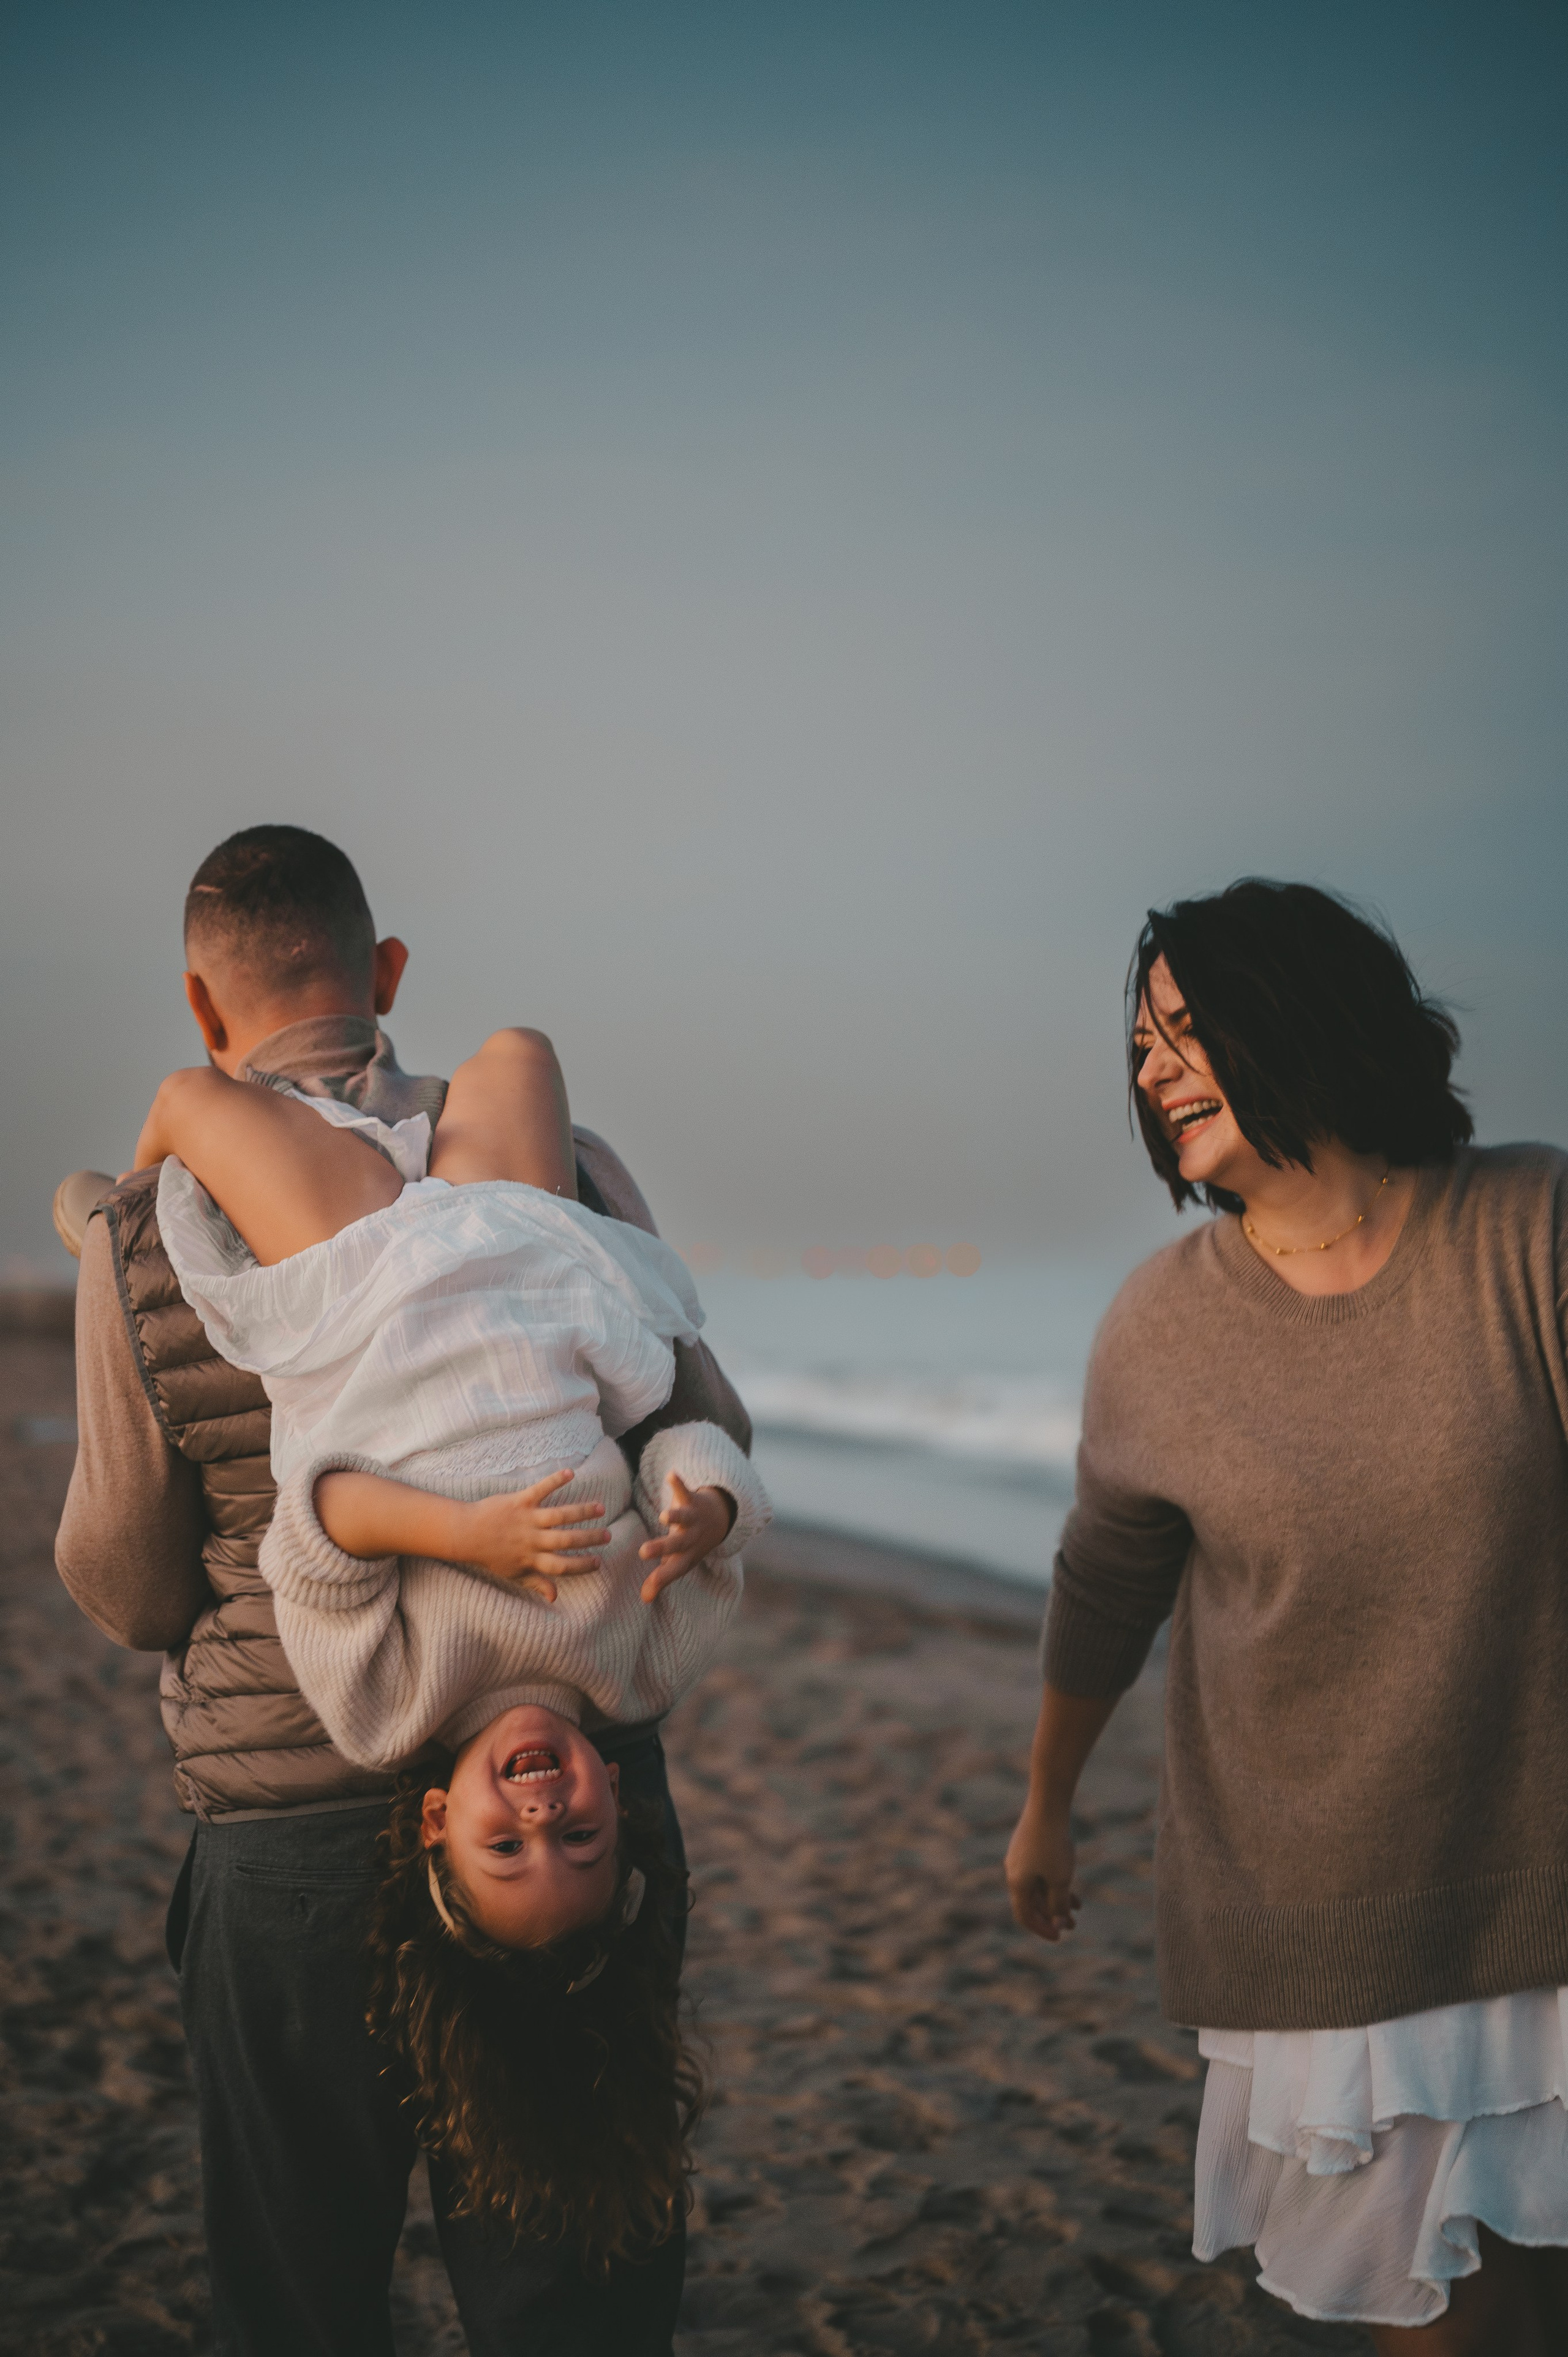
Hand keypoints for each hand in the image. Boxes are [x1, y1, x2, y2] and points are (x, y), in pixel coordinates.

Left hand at [459, 1470, 612, 1602]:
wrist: (466, 1533)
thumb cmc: (490, 1555)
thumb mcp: (513, 1574)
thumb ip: (536, 1583)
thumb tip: (555, 1598)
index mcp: (531, 1559)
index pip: (561, 1566)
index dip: (581, 1566)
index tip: (598, 1562)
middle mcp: (532, 1540)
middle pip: (566, 1540)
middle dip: (589, 1538)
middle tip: (607, 1535)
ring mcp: (527, 1519)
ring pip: (559, 1516)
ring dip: (581, 1511)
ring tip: (600, 1508)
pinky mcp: (519, 1501)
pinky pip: (540, 1489)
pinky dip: (555, 1480)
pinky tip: (571, 1473)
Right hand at [638, 1474, 732, 1601]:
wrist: (719, 1519)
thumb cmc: (691, 1544)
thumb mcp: (679, 1562)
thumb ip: (662, 1579)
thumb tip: (644, 1599)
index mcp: (687, 1556)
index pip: (674, 1570)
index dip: (661, 1580)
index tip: (645, 1593)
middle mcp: (691, 1538)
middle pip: (676, 1545)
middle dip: (662, 1548)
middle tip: (643, 1551)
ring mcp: (692, 1519)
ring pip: (684, 1518)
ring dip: (676, 1517)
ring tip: (664, 1516)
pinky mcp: (692, 1500)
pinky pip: (686, 1491)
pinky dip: (679, 1483)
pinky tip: (671, 1475)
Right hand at [1004, 1799, 1079, 1941]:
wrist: (1048, 1804)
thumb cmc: (1053, 1844)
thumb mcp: (1060, 1880)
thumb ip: (1059, 1904)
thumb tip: (1060, 1922)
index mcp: (1016, 1883)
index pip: (1024, 1916)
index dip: (1041, 1929)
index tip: (1059, 1937)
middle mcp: (1014, 1871)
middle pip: (1031, 1902)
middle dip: (1052, 1915)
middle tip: (1072, 1925)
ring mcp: (1020, 1857)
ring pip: (1038, 1886)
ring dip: (1056, 1899)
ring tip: (1078, 1907)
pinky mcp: (1028, 1844)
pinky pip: (1040, 1871)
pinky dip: (1054, 1881)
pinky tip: (1072, 1885)